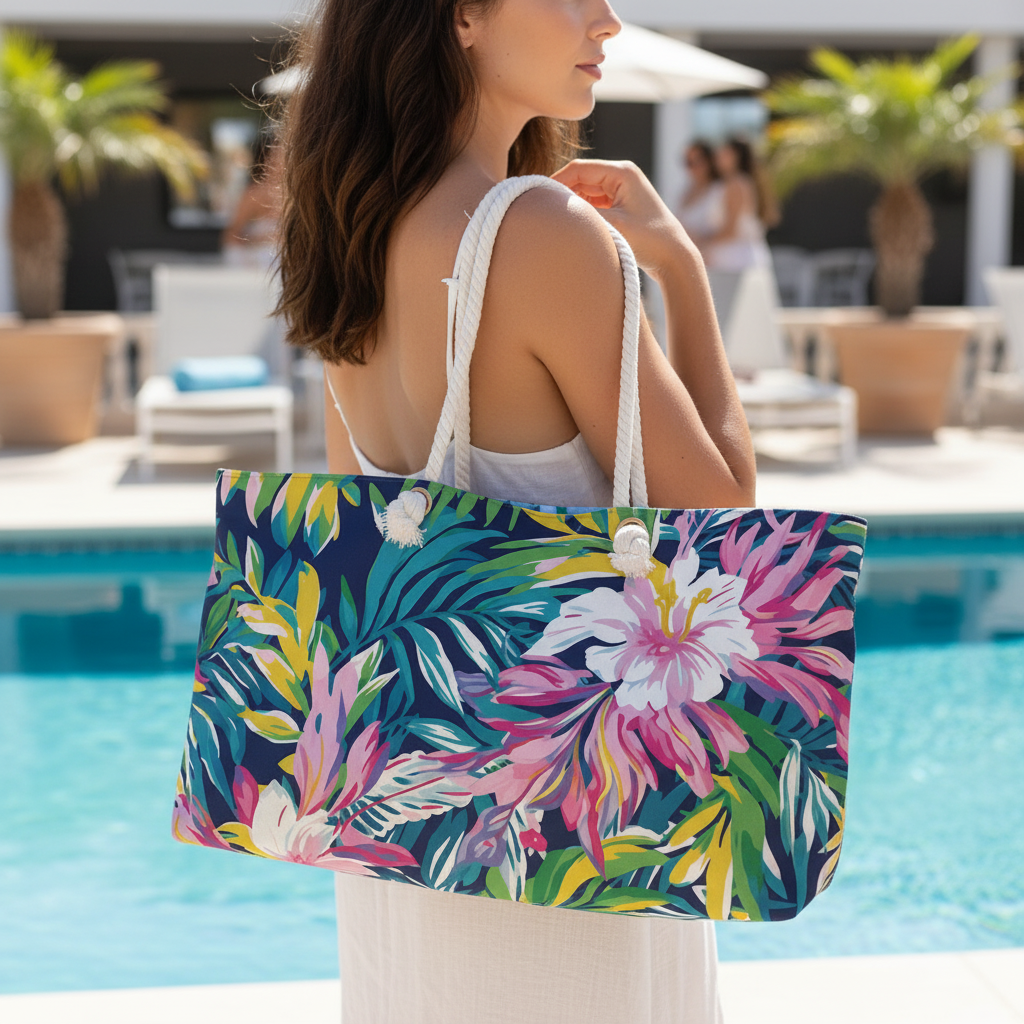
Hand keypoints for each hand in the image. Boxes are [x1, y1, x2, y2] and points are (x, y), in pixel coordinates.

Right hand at [551, 159, 696, 281]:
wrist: (675, 257)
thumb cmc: (650, 241)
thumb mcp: (613, 227)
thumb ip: (584, 215)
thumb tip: (556, 211)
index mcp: (622, 172)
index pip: (578, 169)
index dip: (555, 182)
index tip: (537, 198)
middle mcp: (622, 175)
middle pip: (580, 177)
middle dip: (561, 193)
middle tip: (541, 211)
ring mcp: (622, 188)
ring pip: (585, 190)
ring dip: (571, 203)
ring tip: (554, 220)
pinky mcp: (621, 203)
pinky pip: (593, 201)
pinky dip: (582, 211)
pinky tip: (571, 225)